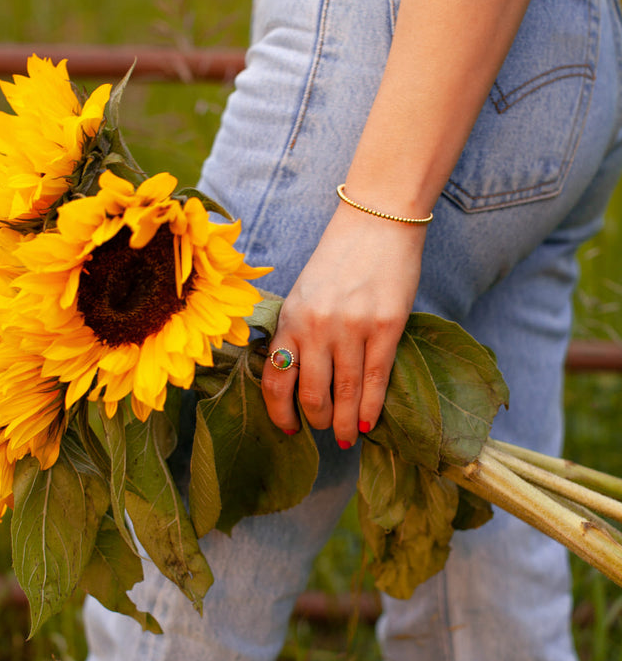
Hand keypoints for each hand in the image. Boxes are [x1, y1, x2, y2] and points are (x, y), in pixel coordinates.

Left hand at [261, 201, 426, 446]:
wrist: (376, 223)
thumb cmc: (337, 260)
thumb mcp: (302, 293)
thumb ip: (295, 331)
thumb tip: (297, 377)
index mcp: (289, 319)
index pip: (275, 379)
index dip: (279, 412)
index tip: (288, 428)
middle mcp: (315, 327)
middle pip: (310, 394)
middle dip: (314, 421)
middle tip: (321, 430)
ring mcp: (350, 328)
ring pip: (343, 393)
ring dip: (342, 423)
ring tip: (344, 437)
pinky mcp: (385, 327)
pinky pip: (375, 380)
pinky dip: (369, 408)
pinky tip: (367, 423)